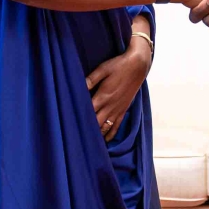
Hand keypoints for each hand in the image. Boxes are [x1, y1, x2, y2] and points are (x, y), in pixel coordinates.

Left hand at [86, 17, 151, 140]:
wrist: (138, 65)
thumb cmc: (119, 65)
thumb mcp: (103, 69)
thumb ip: (90, 79)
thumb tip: (78, 87)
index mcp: (103, 96)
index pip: (88, 112)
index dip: (78, 119)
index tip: (69, 124)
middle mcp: (110, 106)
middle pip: (95, 123)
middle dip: (86, 130)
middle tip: (75, 138)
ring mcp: (117, 109)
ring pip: (105, 127)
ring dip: (97, 134)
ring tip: (88, 142)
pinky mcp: (123, 109)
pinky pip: (116, 126)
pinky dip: (110, 134)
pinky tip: (105, 140)